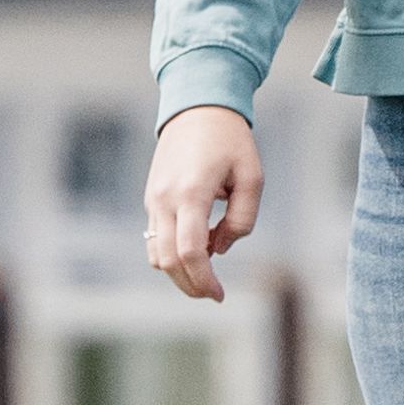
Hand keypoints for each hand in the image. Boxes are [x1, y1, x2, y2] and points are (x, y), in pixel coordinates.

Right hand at [141, 104, 263, 301]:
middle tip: (214, 294)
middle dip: (190, 285)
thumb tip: (220, 249)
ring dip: (179, 273)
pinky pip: (155, 238)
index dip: (204, 280)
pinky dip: (172, 254)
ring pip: (155, 254)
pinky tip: (198, 248)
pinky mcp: (151, 198)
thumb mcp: (252, 177)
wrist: (197, 109)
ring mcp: (153, 199)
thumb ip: (241, 220)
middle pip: (168, 261)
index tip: (220, 295)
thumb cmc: (231, 142)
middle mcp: (165, 199)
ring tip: (207, 272)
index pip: (191, 251)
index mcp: (192, 192)